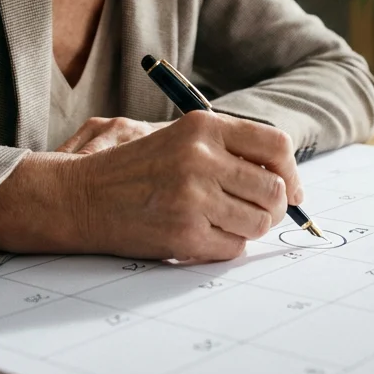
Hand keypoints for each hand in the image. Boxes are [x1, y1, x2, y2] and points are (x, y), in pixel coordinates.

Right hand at [69, 111, 303, 261]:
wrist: (82, 197)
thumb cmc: (135, 169)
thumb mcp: (181, 139)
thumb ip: (229, 150)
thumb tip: (286, 181)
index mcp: (204, 126)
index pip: (276, 145)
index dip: (291, 171)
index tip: (291, 188)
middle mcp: (201, 158)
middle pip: (274, 189)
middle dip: (273, 207)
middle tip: (257, 212)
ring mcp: (193, 197)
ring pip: (259, 222)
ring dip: (249, 228)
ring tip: (224, 223)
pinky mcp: (185, 233)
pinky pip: (233, 248)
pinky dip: (225, 246)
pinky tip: (202, 235)